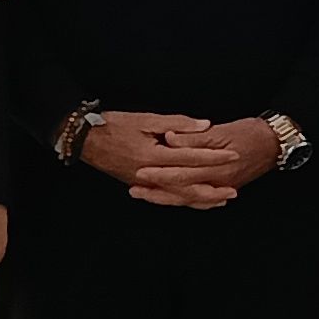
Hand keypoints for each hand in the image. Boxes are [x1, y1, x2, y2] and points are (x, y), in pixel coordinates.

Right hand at [78, 110, 228, 206]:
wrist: (85, 139)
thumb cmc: (114, 124)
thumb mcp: (146, 118)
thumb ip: (177, 124)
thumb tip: (205, 125)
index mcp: (152, 155)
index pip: (190, 158)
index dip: (213, 157)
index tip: (232, 155)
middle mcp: (149, 174)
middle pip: (186, 186)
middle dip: (212, 188)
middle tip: (234, 190)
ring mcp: (142, 183)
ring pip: (177, 196)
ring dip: (200, 199)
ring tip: (221, 200)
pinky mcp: (138, 185)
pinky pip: (165, 197)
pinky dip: (183, 199)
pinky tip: (195, 199)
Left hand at [134, 119, 279, 201]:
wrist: (274, 143)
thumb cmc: (249, 132)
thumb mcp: (221, 130)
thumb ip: (193, 136)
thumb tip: (170, 138)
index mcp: (215, 167)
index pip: (181, 174)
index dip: (159, 175)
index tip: (140, 173)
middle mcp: (218, 182)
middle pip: (181, 192)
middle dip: (156, 193)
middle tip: (134, 190)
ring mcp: (221, 188)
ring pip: (189, 199)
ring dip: (166, 199)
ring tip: (144, 195)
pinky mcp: (224, 188)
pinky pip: (201, 200)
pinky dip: (184, 201)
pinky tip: (170, 200)